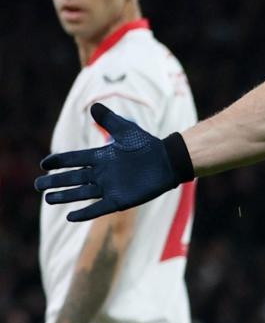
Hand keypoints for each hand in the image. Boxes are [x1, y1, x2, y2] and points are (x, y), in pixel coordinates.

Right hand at [35, 103, 192, 221]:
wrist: (168, 161)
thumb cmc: (148, 145)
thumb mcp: (126, 130)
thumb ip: (109, 120)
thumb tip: (93, 106)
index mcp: (101, 157)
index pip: (75, 159)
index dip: (60, 161)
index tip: (43, 164)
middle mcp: (102, 173)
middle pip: (73, 178)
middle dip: (56, 181)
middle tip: (38, 184)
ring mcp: (109, 187)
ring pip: (81, 193)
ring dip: (65, 196)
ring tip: (48, 199)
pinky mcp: (119, 200)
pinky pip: (98, 208)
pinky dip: (85, 213)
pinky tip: (70, 216)